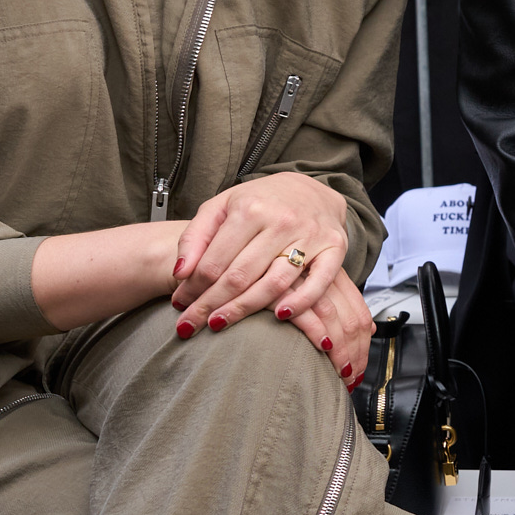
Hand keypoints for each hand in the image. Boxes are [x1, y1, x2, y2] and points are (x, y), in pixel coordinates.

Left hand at [170, 172, 373, 380]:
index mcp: (249, 209)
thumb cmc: (259, 202)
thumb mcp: (221, 207)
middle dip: (209, 305)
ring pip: (273, 283)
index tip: (179, 306)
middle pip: (239, 276)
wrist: (310, 188)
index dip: (192, 288)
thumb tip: (179, 273)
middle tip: (190, 326)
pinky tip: (279, 316)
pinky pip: (318, 282)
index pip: (214, 261)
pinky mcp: (334, 248)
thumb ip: (195, 237)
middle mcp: (280, 221)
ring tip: (219, 324)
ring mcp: (309, 235)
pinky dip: (300, 303)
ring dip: (244, 310)